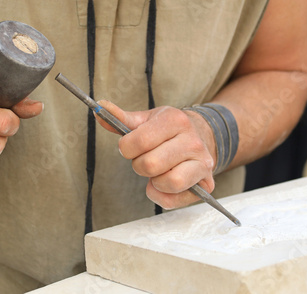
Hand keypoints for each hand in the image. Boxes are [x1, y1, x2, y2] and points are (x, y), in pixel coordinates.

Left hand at [96, 100, 215, 208]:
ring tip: (156, 172)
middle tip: (144, 160)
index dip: (126, 148)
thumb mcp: (145, 120)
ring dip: (154, 182)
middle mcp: (192, 141)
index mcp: (175, 120)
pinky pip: (176, 199)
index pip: (139, 141)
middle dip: (139, 165)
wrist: (201, 136)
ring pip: (169, 182)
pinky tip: (162, 185)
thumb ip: (120, 118)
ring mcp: (202, 163)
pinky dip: (162, 196)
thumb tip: (100, 108)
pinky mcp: (206, 184)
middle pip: (150, 164)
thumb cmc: (167, 130)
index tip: (130, 146)